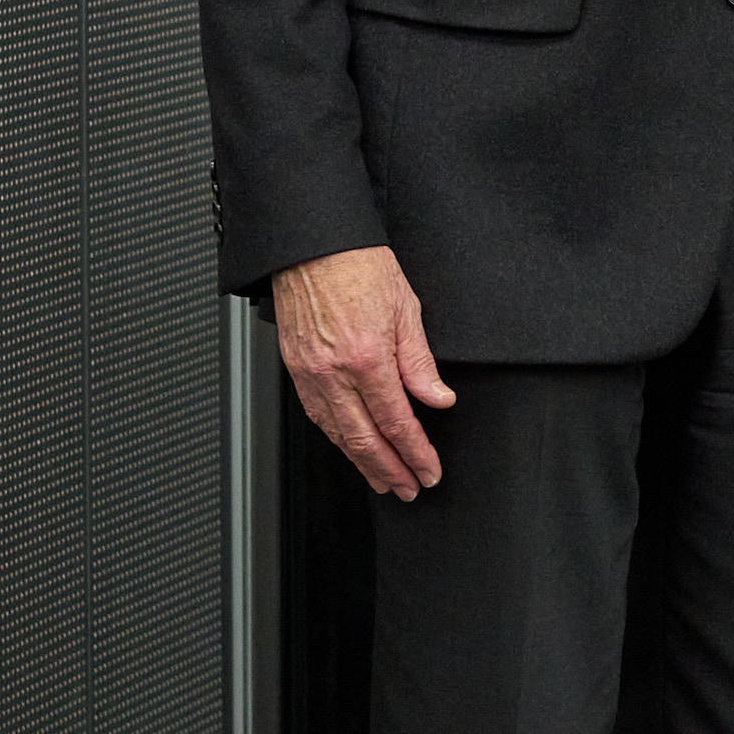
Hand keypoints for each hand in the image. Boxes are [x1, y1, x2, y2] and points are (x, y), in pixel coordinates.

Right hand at [277, 243, 455, 499]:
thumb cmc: (359, 266)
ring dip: (362, 463)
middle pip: (364, 439)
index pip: (397, 421)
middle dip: (390, 470)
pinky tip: (351, 448)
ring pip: (337, 434)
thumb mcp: (407, 309)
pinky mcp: (295, 369)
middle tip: (408, 488)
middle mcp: (334, 372)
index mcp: (367, 357)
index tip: (429, 471)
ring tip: (384, 479)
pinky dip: (336, 438)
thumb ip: (420, 362)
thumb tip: (438, 397)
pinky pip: (317, 415)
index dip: (415, 452)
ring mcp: (310, 373)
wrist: (312, 246)